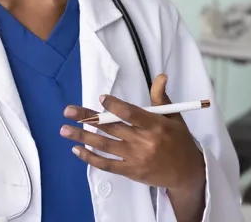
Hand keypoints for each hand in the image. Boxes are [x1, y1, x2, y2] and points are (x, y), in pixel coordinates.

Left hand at [61, 74, 205, 194]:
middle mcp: (144, 141)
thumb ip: (162, 98)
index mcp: (156, 125)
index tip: (101, 99)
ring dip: (82, 137)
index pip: (132, 113)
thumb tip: (160, 76)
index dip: (115, 106)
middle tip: (68, 111)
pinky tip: (77, 150)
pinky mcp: (130, 171)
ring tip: (65, 130)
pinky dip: (90, 157)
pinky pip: (106, 164)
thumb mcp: (174, 117)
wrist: (186, 173)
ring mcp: (135, 157)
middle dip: (88, 118)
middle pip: (111, 127)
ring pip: (104, 145)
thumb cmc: (180, 142)